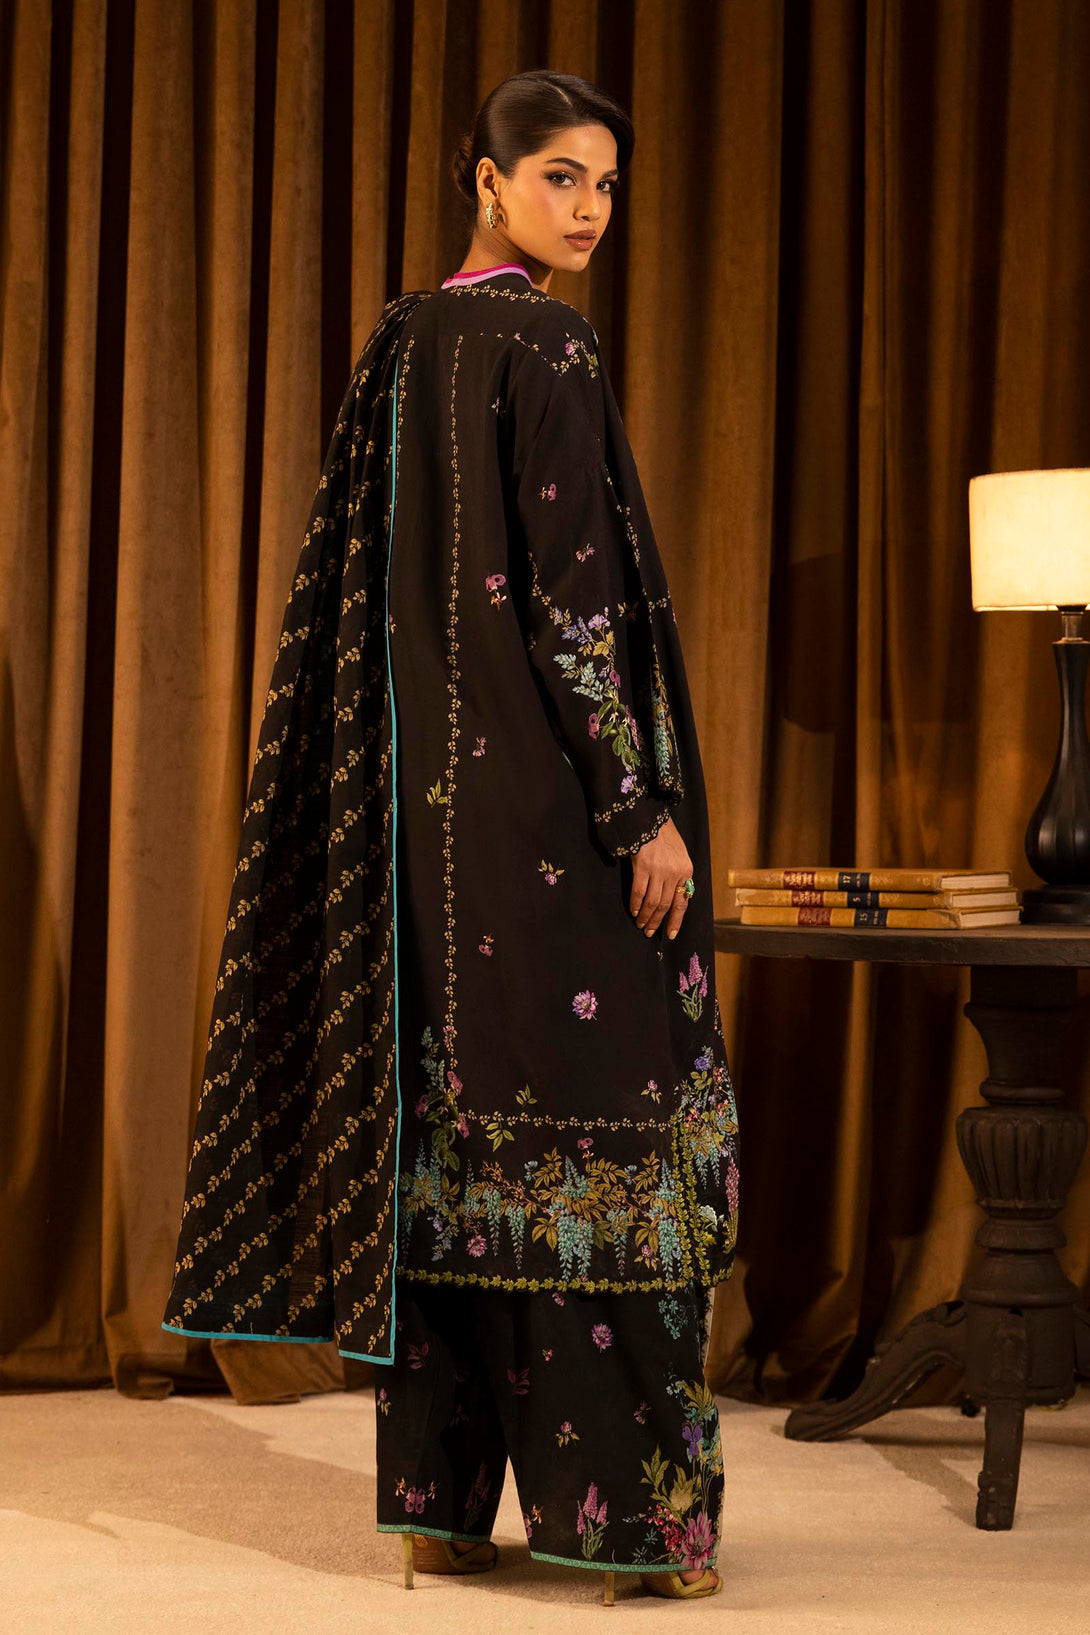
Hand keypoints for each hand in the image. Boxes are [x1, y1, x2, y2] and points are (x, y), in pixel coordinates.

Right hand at [629, 815, 693, 938]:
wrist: (651, 820)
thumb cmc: (666, 837)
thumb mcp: (681, 856)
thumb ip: (679, 876)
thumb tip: (673, 897)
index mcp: (686, 872)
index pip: (683, 902)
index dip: (676, 921)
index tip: (671, 934)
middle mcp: (674, 873)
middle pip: (666, 905)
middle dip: (657, 921)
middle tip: (649, 932)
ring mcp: (658, 870)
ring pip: (652, 902)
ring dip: (646, 916)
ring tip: (640, 924)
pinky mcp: (643, 866)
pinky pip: (638, 892)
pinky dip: (635, 904)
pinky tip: (633, 911)